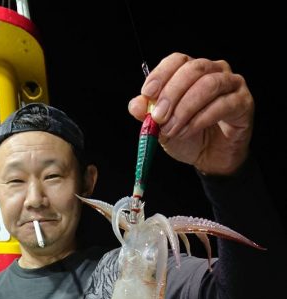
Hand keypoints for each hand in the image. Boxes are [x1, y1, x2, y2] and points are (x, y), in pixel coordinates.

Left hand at [128, 53, 253, 174]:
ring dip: (185, 108)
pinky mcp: (243, 102)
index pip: (178, 60)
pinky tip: (188, 131)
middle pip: (193, 69)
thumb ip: (148, 114)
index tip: (148, 93)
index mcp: (192, 72)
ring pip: (209, 84)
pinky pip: (223, 104)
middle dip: (172, 93)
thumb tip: (135, 105)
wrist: (210, 158)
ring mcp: (231, 84)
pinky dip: (201, 119)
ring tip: (172, 129)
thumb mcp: (162, 127)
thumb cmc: (189, 137)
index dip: (162, 74)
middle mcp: (214, 71)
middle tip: (159, 117)